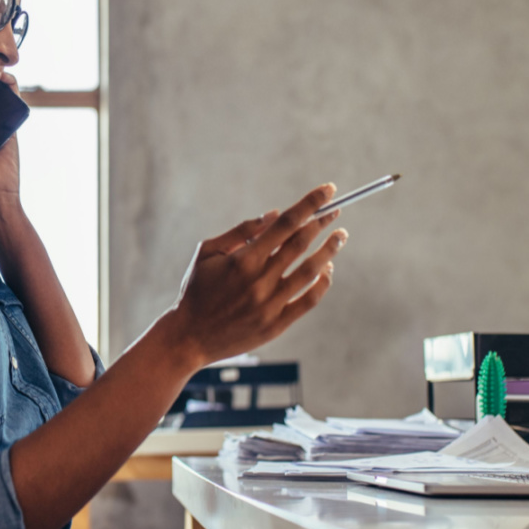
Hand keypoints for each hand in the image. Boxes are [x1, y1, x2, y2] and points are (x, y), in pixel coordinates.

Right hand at [154, 184, 347, 367]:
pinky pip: (309, 300)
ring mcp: (270, 304)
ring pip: (311, 271)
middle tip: (335, 212)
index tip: (328, 191)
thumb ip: (241, 232)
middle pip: (301, 243)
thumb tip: (274, 215)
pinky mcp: (276, 324)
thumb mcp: (207, 253)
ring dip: (329, 250)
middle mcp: (259, 280)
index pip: (286, 223)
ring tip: (340, 237)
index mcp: (243, 259)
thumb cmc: (196, 290)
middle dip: (322, 223)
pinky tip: (327, 269)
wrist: (188, 337)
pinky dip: (323, 283)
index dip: (310, 204)